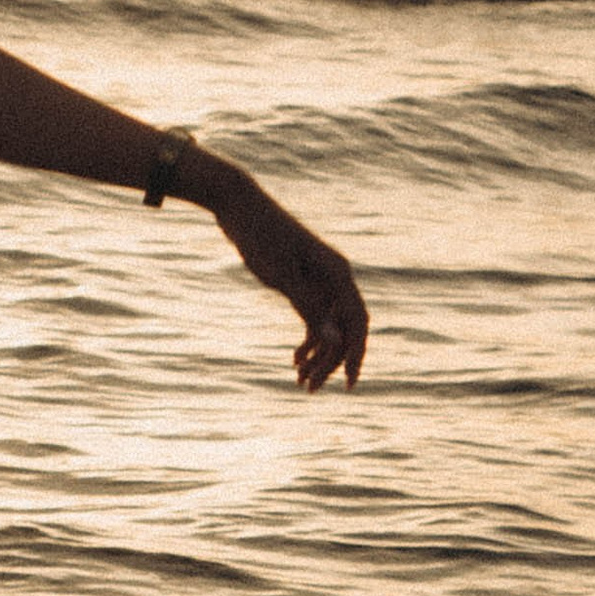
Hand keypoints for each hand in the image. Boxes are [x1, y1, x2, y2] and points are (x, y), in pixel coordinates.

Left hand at [211, 178, 368, 391]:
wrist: (238, 205)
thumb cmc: (260, 236)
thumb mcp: (281, 275)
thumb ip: (308, 306)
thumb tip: (334, 341)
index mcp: (337, 273)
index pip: (356, 323)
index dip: (354, 355)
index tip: (346, 384)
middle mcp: (335, 278)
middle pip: (343, 329)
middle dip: (331, 362)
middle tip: (310, 390)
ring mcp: (319, 281)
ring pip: (328, 327)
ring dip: (317, 355)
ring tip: (299, 381)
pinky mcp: (302, 282)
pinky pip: (314, 318)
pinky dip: (308, 340)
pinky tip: (295, 360)